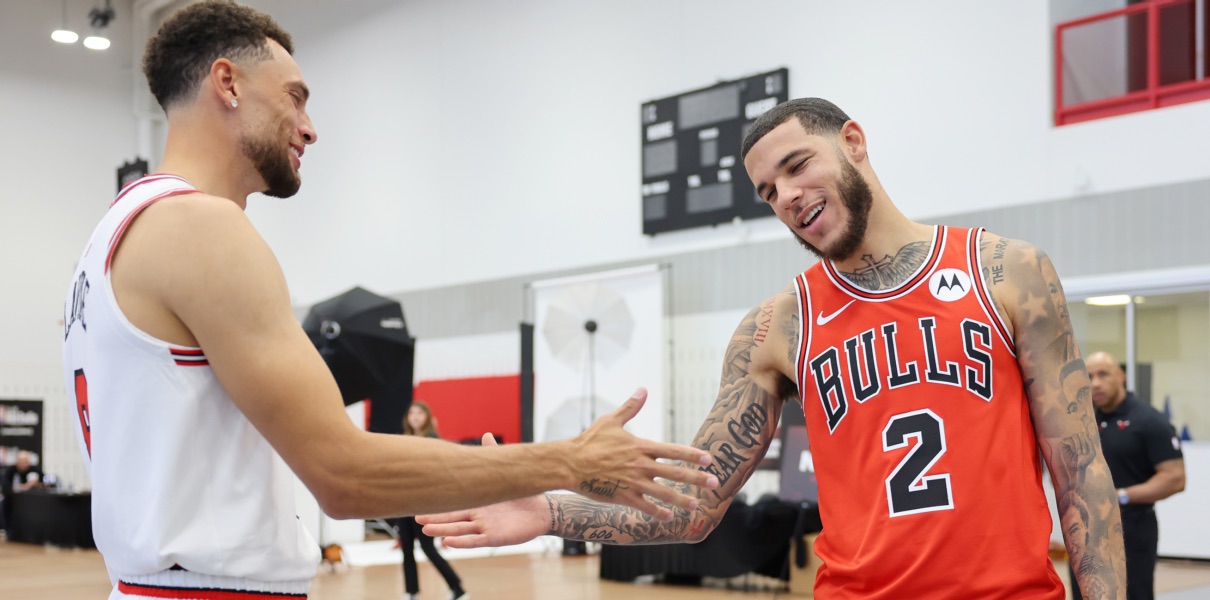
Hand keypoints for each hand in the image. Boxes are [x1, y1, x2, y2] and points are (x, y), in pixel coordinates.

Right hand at [418, 433, 549, 548]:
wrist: (542, 510)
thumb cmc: (522, 495)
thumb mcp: (505, 475)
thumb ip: (494, 457)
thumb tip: (487, 434)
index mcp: (477, 503)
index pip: (454, 504)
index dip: (438, 504)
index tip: (421, 502)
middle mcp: (477, 516)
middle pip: (452, 518)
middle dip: (435, 519)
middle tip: (417, 517)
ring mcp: (485, 528)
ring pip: (460, 530)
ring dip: (444, 531)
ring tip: (427, 531)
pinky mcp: (495, 538)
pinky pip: (476, 541)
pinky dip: (462, 542)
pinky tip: (448, 542)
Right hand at [566, 388, 715, 520]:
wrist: (570, 463)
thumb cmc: (589, 440)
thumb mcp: (611, 420)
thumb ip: (630, 406)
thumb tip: (643, 389)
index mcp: (641, 446)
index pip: (674, 450)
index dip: (693, 455)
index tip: (709, 459)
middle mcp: (641, 465)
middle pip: (676, 473)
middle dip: (697, 479)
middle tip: (715, 484)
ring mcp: (633, 483)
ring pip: (664, 494)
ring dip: (682, 500)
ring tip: (696, 505)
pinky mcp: (623, 496)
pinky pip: (645, 506)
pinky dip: (658, 512)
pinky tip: (669, 516)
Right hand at [1059, 431, 1095, 481]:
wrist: (1077, 467)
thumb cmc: (1084, 460)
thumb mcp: (1092, 452)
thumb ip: (1090, 443)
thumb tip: (1085, 434)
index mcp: (1083, 441)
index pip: (1085, 435)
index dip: (1086, 441)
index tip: (1086, 451)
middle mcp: (1077, 440)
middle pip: (1080, 434)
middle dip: (1083, 443)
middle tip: (1082, 452)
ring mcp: (1070, 441)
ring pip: (1074, 436)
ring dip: (1078, 444)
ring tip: (1078, 452)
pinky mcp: (1064, 443)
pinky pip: (1068, 439)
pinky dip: (1072, 444)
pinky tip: (1073, 450)